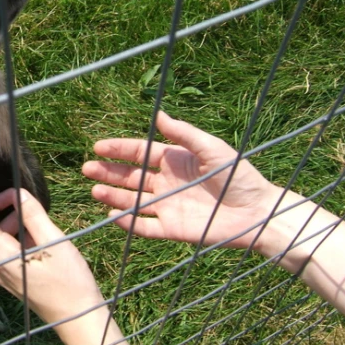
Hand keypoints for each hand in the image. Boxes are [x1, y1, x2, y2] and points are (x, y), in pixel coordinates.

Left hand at [0, 182, 104, 324]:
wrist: (77, 319)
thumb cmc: (69, 282)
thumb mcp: (54, 242)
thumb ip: (33, 216)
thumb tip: (19, 194)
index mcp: (0, 255)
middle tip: (15, 197)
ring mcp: (0, 273)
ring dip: (2, 220)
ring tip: (29, 216)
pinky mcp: (10, 277)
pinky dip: (9, 234)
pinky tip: (31, 232)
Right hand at [82, 111, 282, 248]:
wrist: (258, 212)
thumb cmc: (239, 177)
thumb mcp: (212, 149)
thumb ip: (184, 134)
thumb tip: (158, 115)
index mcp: (174, 161)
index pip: (140, 153)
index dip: (119, 150)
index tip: (98, 147)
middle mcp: (166, 183)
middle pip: (130, 177)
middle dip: (108, 172)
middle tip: (87, 169)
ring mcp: (167, 207)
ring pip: (132, 201)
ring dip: (113, 196)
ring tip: (94, 191)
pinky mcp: (172, 229)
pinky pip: (144, 226)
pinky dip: (128, 223)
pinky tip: (113, 216)